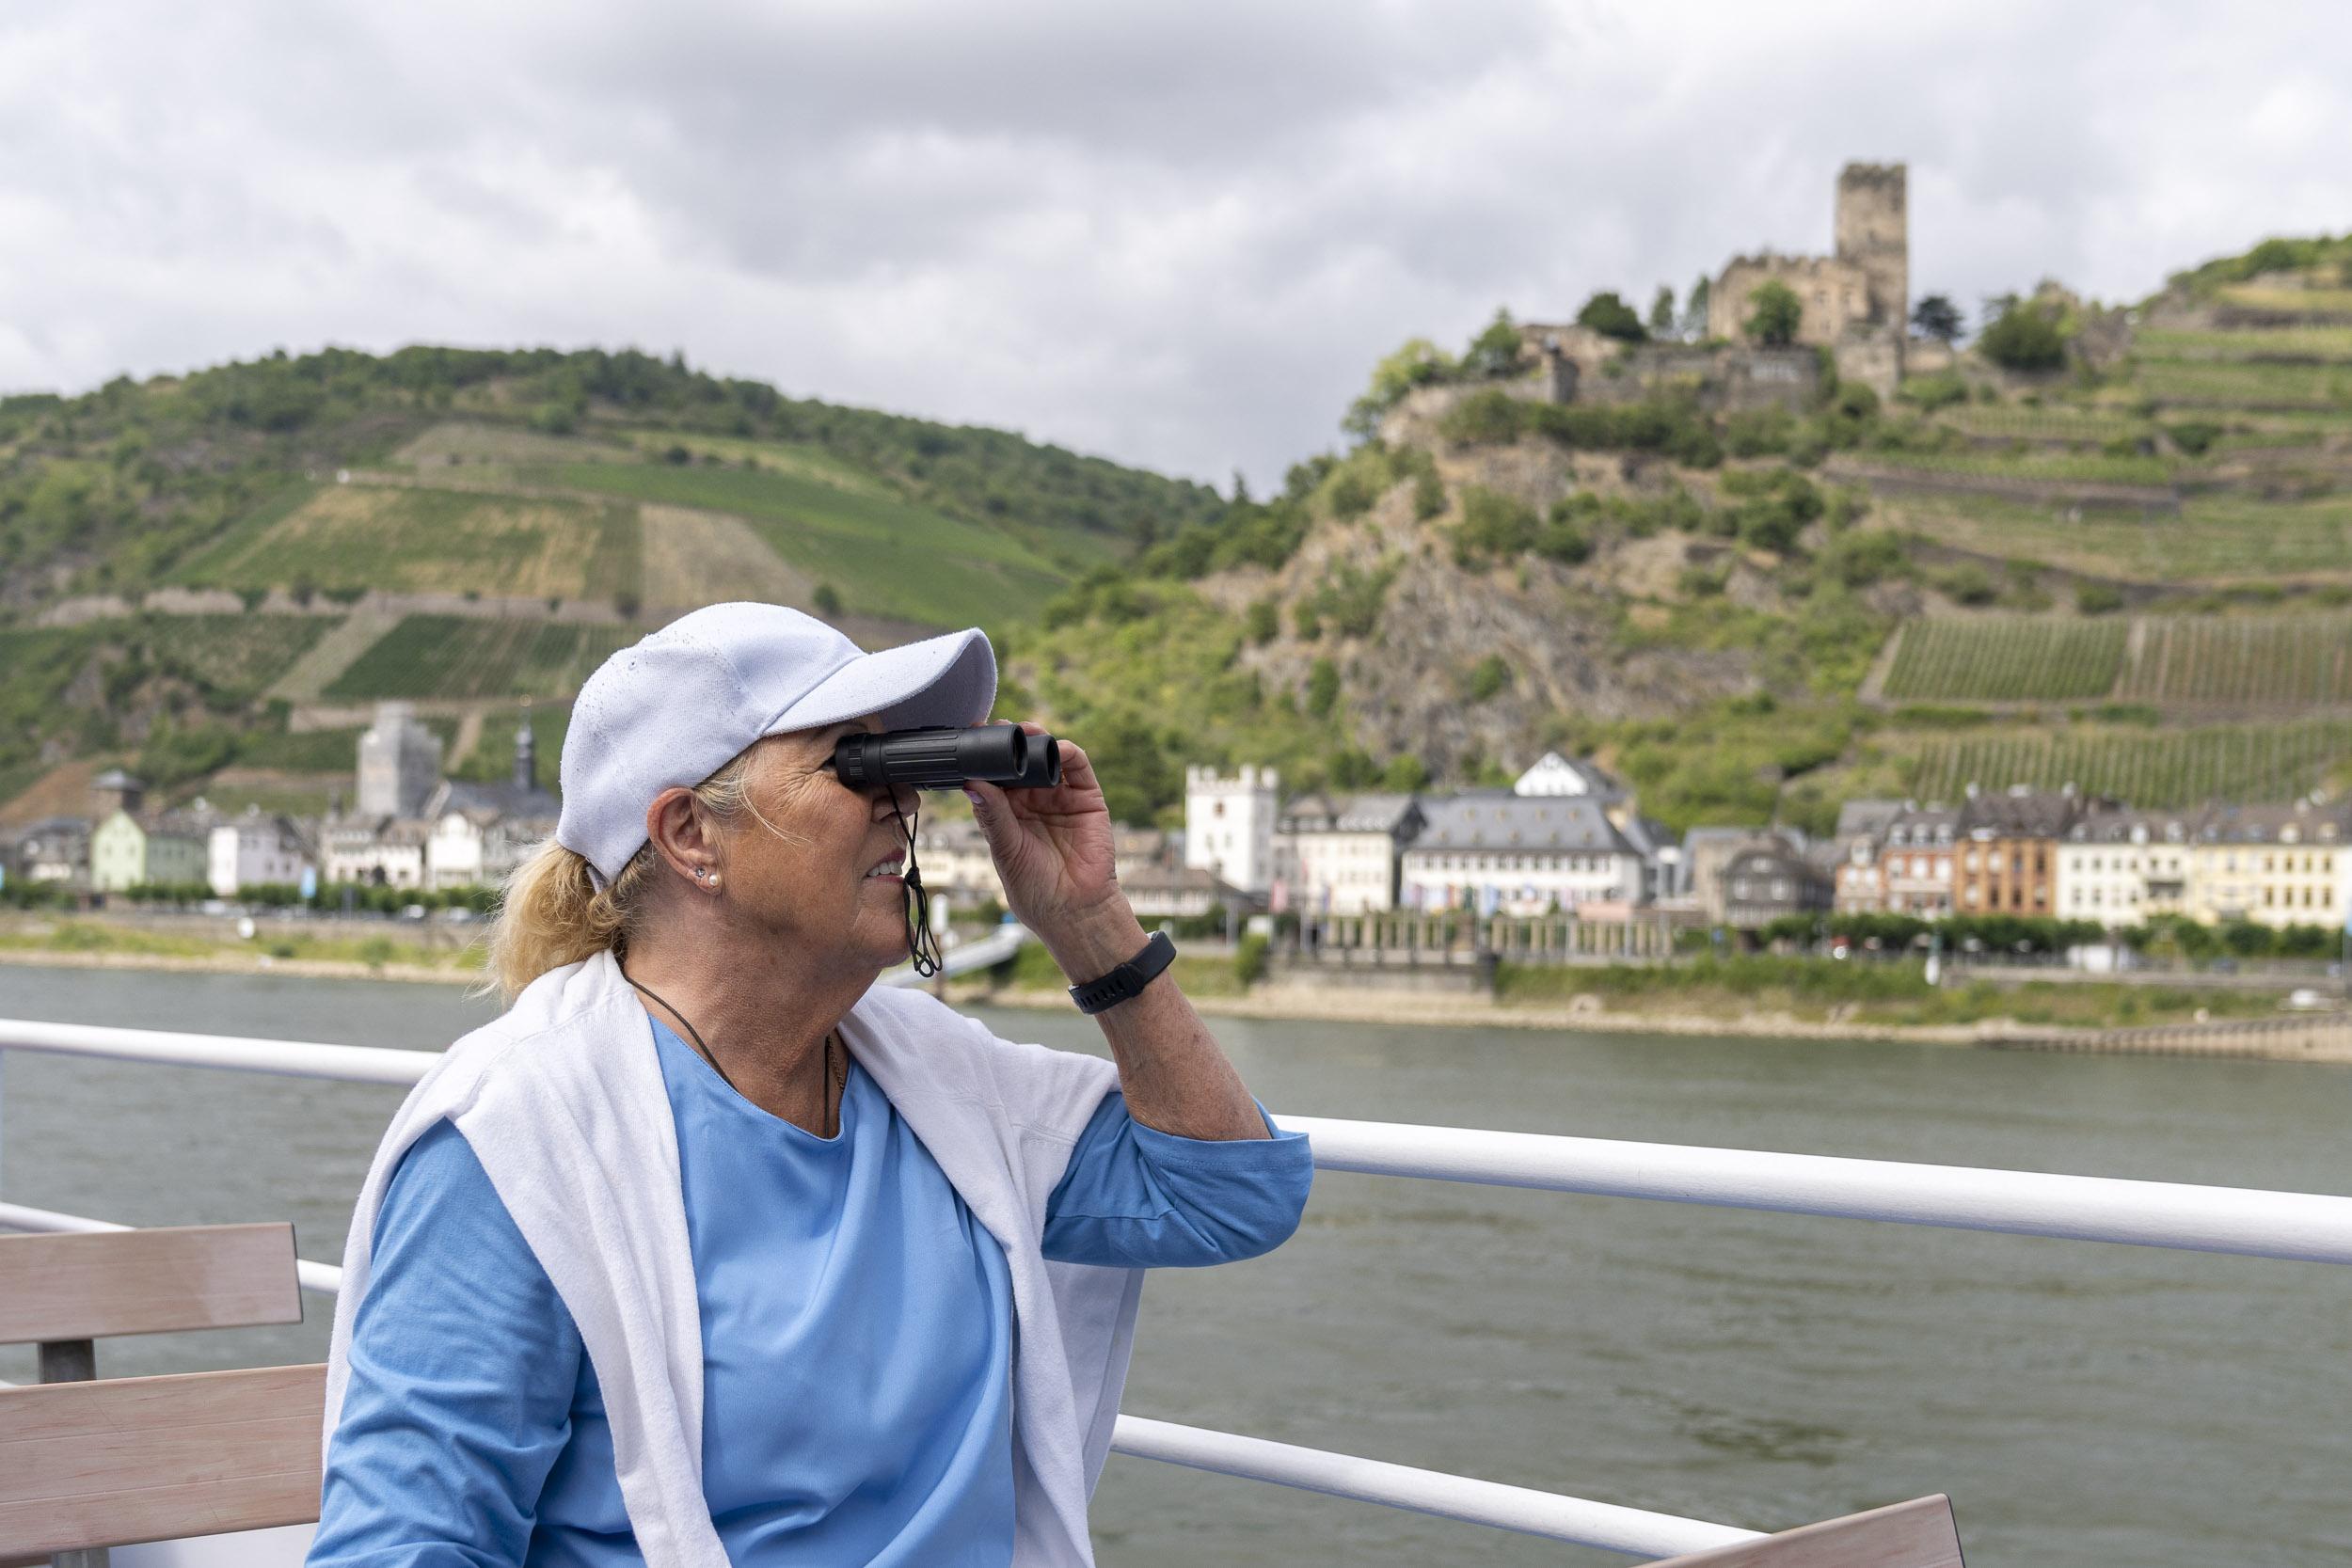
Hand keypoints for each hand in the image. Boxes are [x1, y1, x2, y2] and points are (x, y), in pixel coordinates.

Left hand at [961, 720, 1126, 941]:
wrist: (1074, 911)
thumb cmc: (1035, 889)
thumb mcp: (1006, 850)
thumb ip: (993, 815)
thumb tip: (971, 783)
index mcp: (1006, 813)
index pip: (993, 777)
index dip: (983, 758)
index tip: (970, 739)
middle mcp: (1032, 801)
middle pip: (1018, 761)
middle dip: (1008, 742)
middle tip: (996, 727)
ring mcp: (1059, 797)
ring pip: (1046, 758)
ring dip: (1036, 740)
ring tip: (1024, 731)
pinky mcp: (1086, 798)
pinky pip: (1078, 767)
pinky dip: (1067, 752)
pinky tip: (1055, 748)